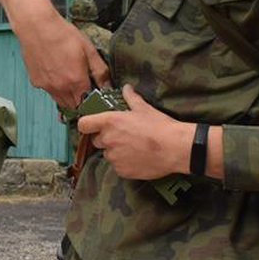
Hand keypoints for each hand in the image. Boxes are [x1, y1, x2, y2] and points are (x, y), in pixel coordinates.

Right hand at [14, 13, 109, 107]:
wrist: (37, 26)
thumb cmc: (62, 34)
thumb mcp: (88, 49)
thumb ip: (100, 71)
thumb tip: (108, 85)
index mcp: (76, 81)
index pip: (88, 104)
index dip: (93, 101)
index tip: (95, 94)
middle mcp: (60, 88)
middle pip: (74, 106)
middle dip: (81, 101)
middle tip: (84, 87)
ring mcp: (46, 86)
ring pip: (60, 101)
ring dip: (68, 97)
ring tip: (70, 79)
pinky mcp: (36, 82)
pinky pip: (48, 92)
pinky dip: (54, 88)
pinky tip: (56, 73)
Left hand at [77, 85, 192, 180]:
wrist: (175, 148)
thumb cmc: (160, 126)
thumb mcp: (144, 108)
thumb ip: (131, 98)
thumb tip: (126, 88)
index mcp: (110, 122)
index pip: (84, 124)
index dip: (88, 125)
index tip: (94, 126)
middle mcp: (108, 140)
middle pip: (96, 141)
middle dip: (106, 139)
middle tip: (122, 136)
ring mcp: (114, 157)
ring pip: (108, 154)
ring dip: (115, 152)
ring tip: (133, 148)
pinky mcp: (121, 171)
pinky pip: (117, 166)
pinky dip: (124, 163)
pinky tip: (138, 158)